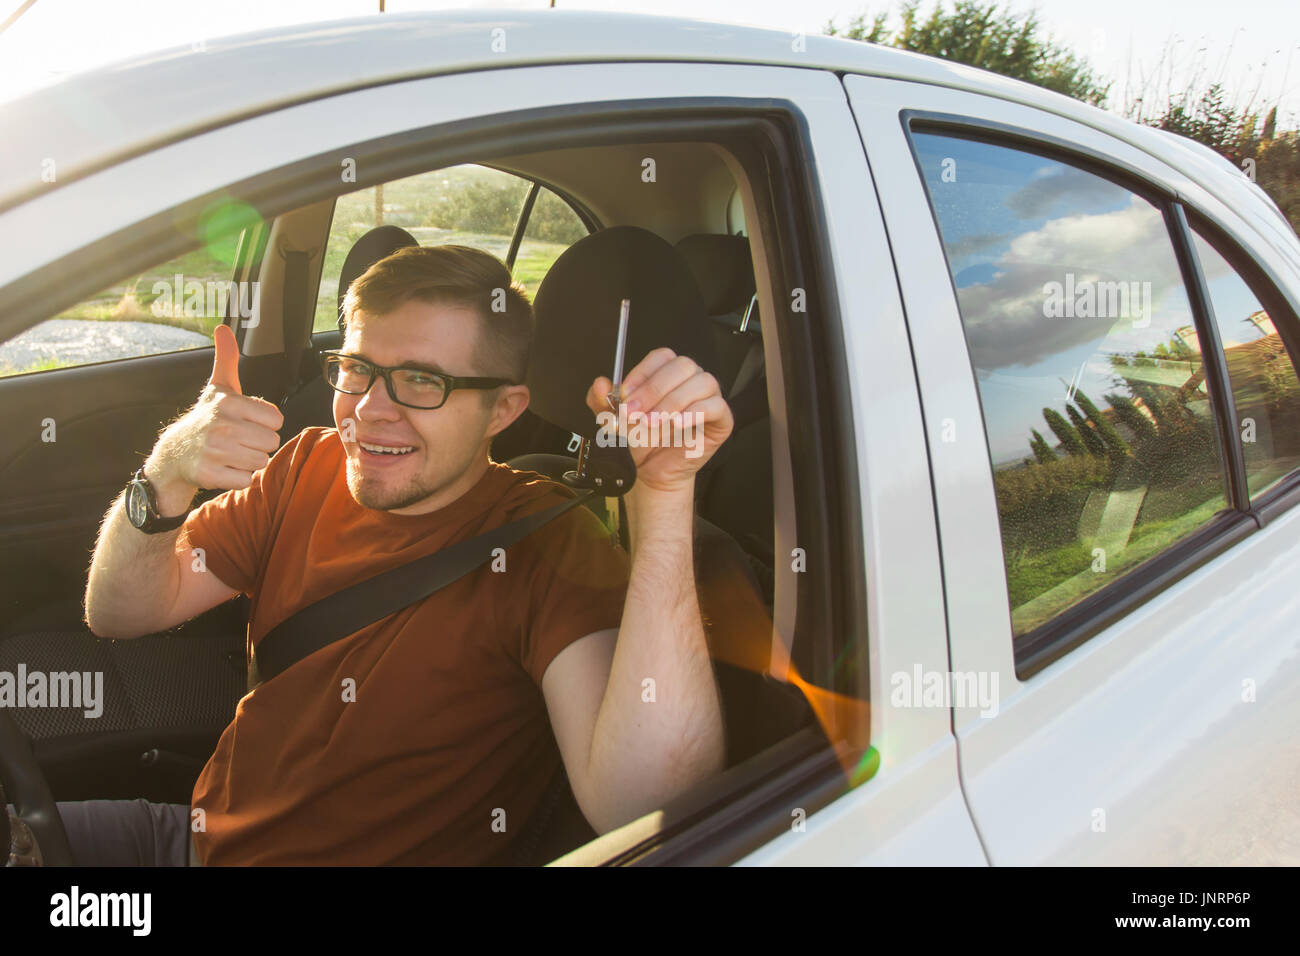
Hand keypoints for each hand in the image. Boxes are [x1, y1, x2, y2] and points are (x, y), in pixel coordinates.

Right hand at [147, 325, 284, 498]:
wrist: (175, 453)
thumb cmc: (206, 418)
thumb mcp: (218, 387)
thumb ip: (226, 359)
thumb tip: (222, 328)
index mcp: (229, 403)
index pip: (276, 420)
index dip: (265, 424)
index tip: (247, 422)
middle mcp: (221, 426)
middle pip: (271, 442)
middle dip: (258, 444)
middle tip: (238, 439)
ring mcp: (214, 452)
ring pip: (260, 462)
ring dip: (248, 461)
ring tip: (230, 453)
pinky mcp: (210, 475)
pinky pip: (245, 480)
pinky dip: (237, 478)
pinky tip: (223, 467)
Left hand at [585, 348, 732, 495]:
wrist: (650, 472)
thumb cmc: (639, 442)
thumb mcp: (613, 420)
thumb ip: (602, 401)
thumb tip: (600, 384)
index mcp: (667, 374)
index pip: (661, 357)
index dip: (642, 374)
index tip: (624, 396)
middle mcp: (690, 381)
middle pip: (682, 366)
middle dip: (654, 389)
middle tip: (635, 413)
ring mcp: (708, 398)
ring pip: (702, 382)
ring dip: (673, 402)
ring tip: (653, 423)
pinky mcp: (721, 420)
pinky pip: (716, 406)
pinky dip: (695, 412)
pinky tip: (677, 424)